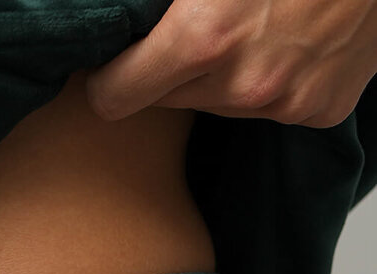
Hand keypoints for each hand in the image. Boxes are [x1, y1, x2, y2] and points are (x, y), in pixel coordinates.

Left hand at [84, 0, 376, 127]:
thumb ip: (158, 2)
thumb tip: (114, 18)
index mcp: (204, 37)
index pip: (114, 97)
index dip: (106, 80)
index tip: (109, 69)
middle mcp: (242, 82)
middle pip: (166, 101)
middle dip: (167, 71)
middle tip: (192, 31)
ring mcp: (285, 103)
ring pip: (219, 104)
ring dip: (222, 76)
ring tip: (253, 29)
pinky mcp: (320, 110)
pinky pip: (270, 108)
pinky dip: (271, 82)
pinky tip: (290, 45)